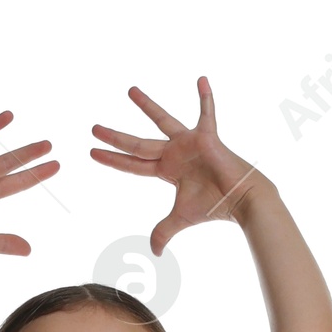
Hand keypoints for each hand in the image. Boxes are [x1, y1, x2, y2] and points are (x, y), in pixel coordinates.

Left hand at [90, 78, 262, 254]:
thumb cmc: (213, 206)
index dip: (113, 160)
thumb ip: (164, 231)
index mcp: (166, 169)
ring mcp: (189, 142)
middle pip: (138, 144)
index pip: (133, 164)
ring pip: (162, 121)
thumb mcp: (182, 219)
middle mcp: (174, 152)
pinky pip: (207, 113)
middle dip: (115, 137)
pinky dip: (206, 97)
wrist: (239, 200)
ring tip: (129, 90)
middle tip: (93, 128)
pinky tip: (201, 79)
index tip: (92, 153)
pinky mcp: (206, 136)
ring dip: (146, 106)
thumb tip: (154, 252)